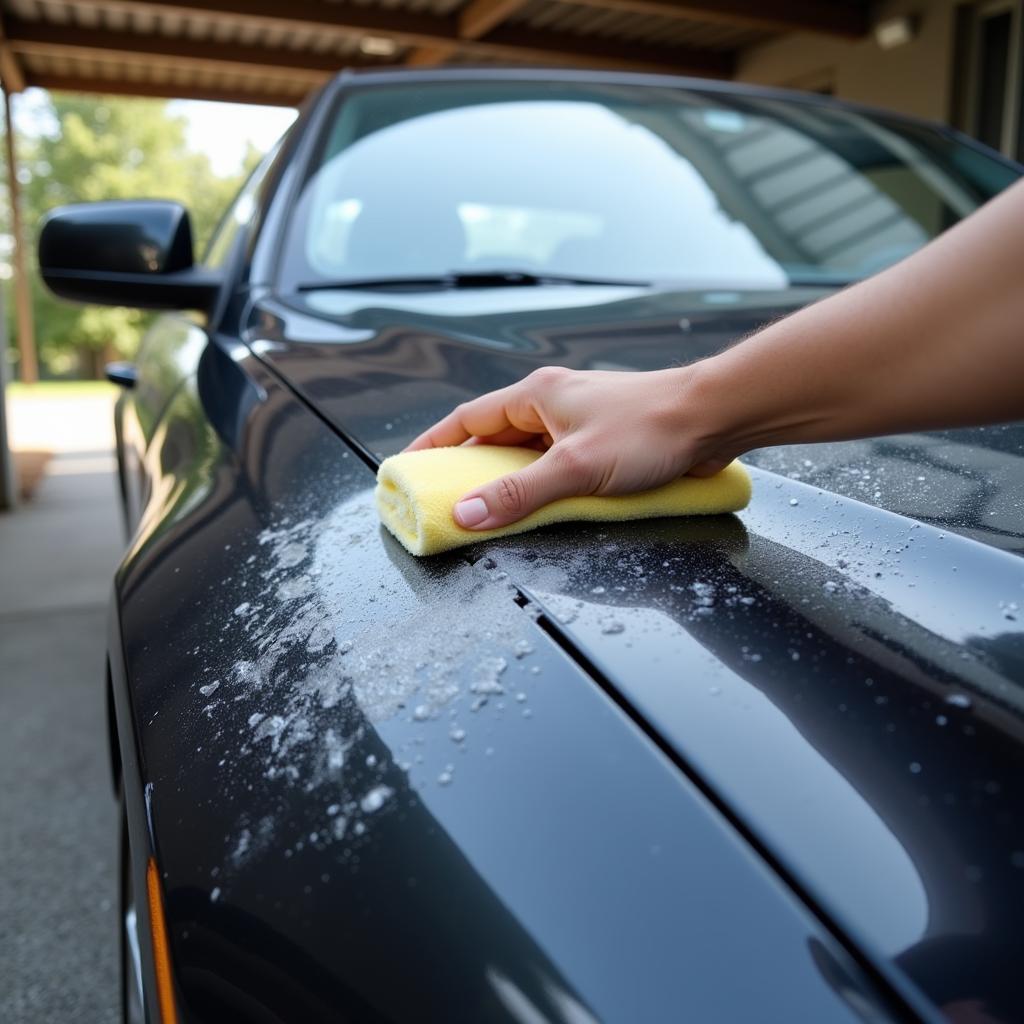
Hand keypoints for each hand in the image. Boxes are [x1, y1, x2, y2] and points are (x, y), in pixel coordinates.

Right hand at [404, 365, 734, 529]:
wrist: (714, 417)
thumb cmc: (650, 429)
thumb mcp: (575, 467)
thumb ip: (520, 494)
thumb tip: (467, 514)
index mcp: (536, 396)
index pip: (468, 418)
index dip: (435, 444)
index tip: (410, 468)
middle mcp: (553, 404)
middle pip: (494, 438)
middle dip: (469, 469)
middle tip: (446, 500)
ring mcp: (578, 423)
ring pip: (528, 455)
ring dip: (510, 482)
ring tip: (489, 513)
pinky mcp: (603, 443)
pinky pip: (557, 466)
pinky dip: (543, 487)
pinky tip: (542, 509)